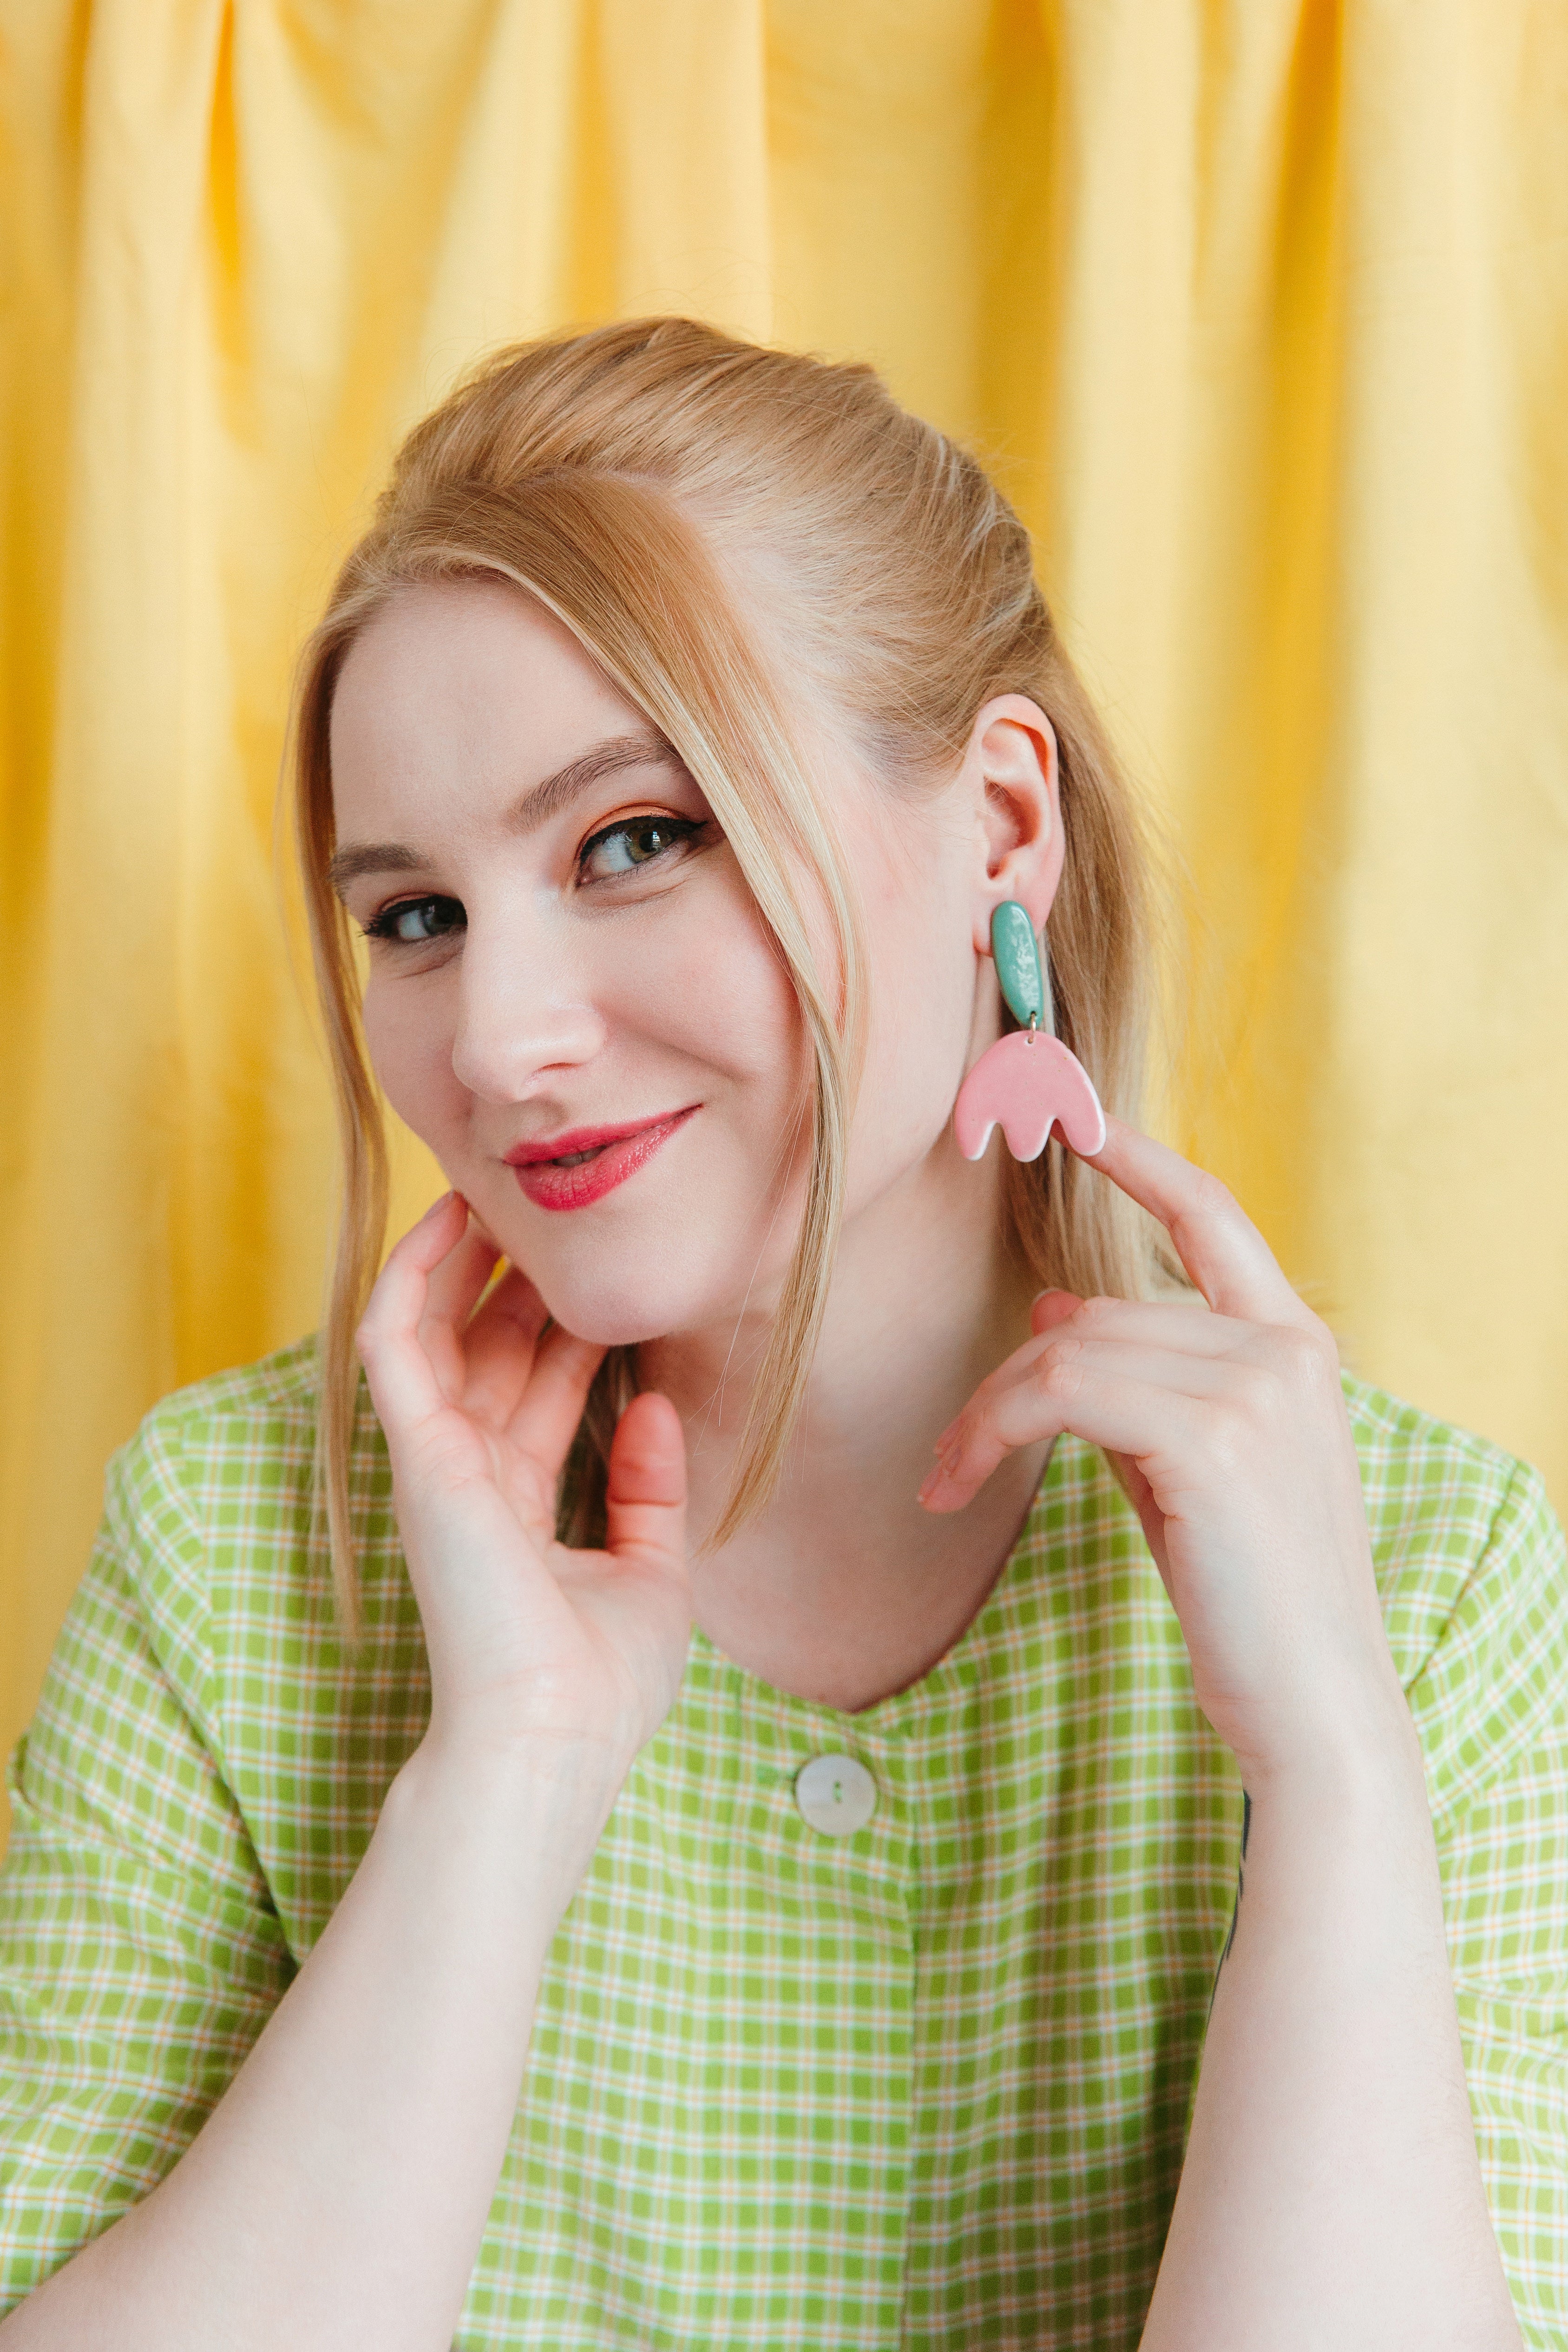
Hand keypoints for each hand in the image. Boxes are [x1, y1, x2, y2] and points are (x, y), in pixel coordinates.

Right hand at [354, 1191, 690, 1796]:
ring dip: (457, 1259)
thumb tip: (649, 1403)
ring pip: (433, 1330)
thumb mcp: (651, 1574)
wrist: (554, 1736)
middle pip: (488, 1349)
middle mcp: (471, 1475)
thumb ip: (648, 1490)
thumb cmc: (600, 1683)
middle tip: (549, 1207)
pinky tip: (444, 1220)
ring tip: (493, 1187)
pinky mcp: (417, 1451)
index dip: (567, 1326)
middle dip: (514, 1278)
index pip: (539, 1390)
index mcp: (519, 1505)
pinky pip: (396, 1341)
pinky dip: (414, 1276)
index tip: (604, 1270)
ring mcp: (437, 1461)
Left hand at [918, 1117, 1410, 1790]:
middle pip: (1099, 1313)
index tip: (1075, 1120)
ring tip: (952, 1475)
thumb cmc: (1252, 1593)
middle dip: (1008, 1377)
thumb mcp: (1191, 1466)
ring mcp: (1254, 1389)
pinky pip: (1058, 1396)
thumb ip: (1136, 1380)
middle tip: (953, 1452)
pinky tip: (961, 1481)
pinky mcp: (1210, 1440)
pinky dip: (992, 1430)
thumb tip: (1055, 1307)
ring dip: (988, 1412)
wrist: (1312, 1699)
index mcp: (1295, 1345)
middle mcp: (1283, 1351)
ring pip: (1068, 1352)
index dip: (1139, 1158)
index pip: (1209, 1215)